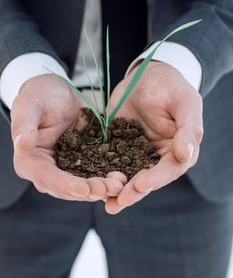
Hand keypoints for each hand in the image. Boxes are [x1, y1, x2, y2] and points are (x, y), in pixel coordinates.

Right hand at [11, 74, 124, 200]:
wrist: (58, 92)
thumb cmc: (40, 94)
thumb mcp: (30, 104)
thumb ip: (24, 124)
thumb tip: (22, 146)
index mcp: (29, 161)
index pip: (47, 178)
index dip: (65, 185)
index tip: (84, 189)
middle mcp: (47, 170)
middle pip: (67, 188)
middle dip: (89, 190)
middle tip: (110, 188)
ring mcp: (65, 169)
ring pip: (83, 186)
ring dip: (101, 188)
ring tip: (120, 184)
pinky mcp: (81, 163)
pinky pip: (94, 174)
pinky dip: (107, 177)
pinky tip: (122, 177)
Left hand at [105, 61, 203, 213]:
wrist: (146, 75)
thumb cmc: (171, 87)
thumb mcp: (185, 103)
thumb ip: (188, 129)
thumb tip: (185, 155)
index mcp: (177, 149)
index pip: (169, 169)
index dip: (157, 179)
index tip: (141, 184)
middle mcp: (156, 156)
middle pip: (147, 179)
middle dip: (133, 191)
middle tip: (118, 202)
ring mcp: (135, 152)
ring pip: (128, 175)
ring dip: (117, 190)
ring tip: (105, 202)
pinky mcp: (117, 145)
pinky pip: (110, 160)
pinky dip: (102, 172)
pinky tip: (91, 182)